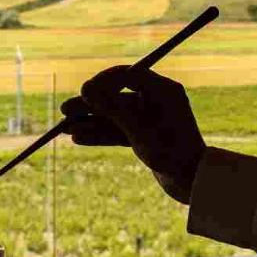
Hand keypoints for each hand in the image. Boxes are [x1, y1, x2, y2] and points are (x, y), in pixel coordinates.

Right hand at [61, 66, 205, 204]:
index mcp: (162, 90)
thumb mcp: (137, 127)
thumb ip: (111, 106)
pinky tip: (80, 139)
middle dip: (90, 105)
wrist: (192, 182)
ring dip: (91, 122)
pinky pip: (119, 132)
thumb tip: (86, 88)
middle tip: (65, 110)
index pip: (127, 75)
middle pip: (116, 96)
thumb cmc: (169, 150)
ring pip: (115, 117)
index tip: (83, 92)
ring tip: (66, 129)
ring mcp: (151, 120)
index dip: (103, 81)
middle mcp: (157, 101)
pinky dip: (101, 135)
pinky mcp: (146, 138)